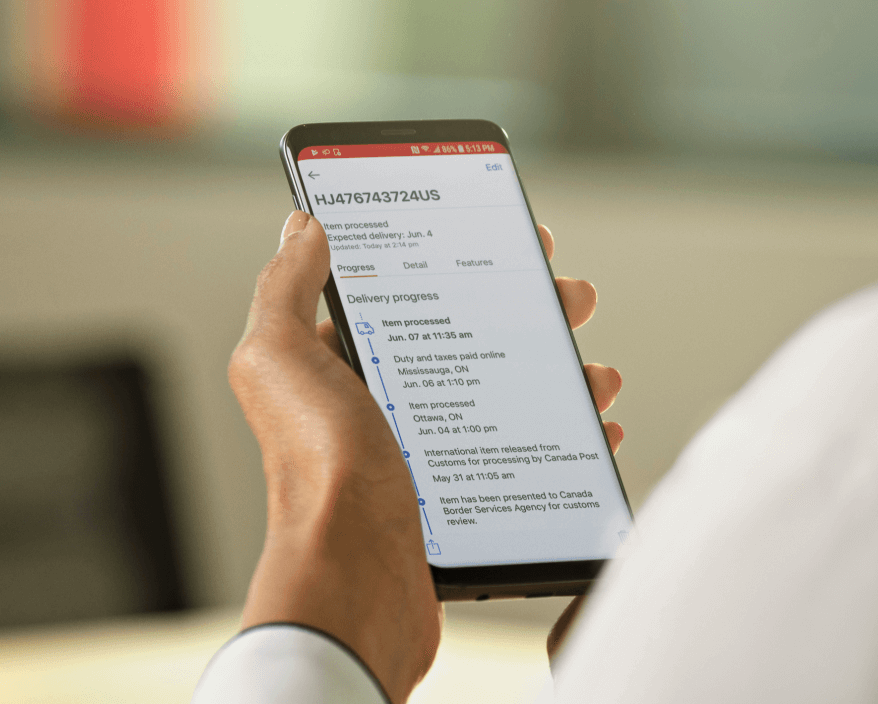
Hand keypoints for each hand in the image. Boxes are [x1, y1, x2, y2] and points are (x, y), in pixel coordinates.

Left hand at [228, 212, 622, 700]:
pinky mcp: (464, 498)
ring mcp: (427, 453)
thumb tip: (303, 222)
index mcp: (341, 364)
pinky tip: (597, 429)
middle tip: (571, 299)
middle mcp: (383, 405)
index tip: (520, 241)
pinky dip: (566, 437)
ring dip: (560, 375)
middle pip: (473, 338)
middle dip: (530, 312)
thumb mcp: (281, 359)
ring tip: (595, 374)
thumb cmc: (316, 473)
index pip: (411, 291)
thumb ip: (286, 286)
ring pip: (508, 395)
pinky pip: (526, 455)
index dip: (465, 260)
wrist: (353, 579)